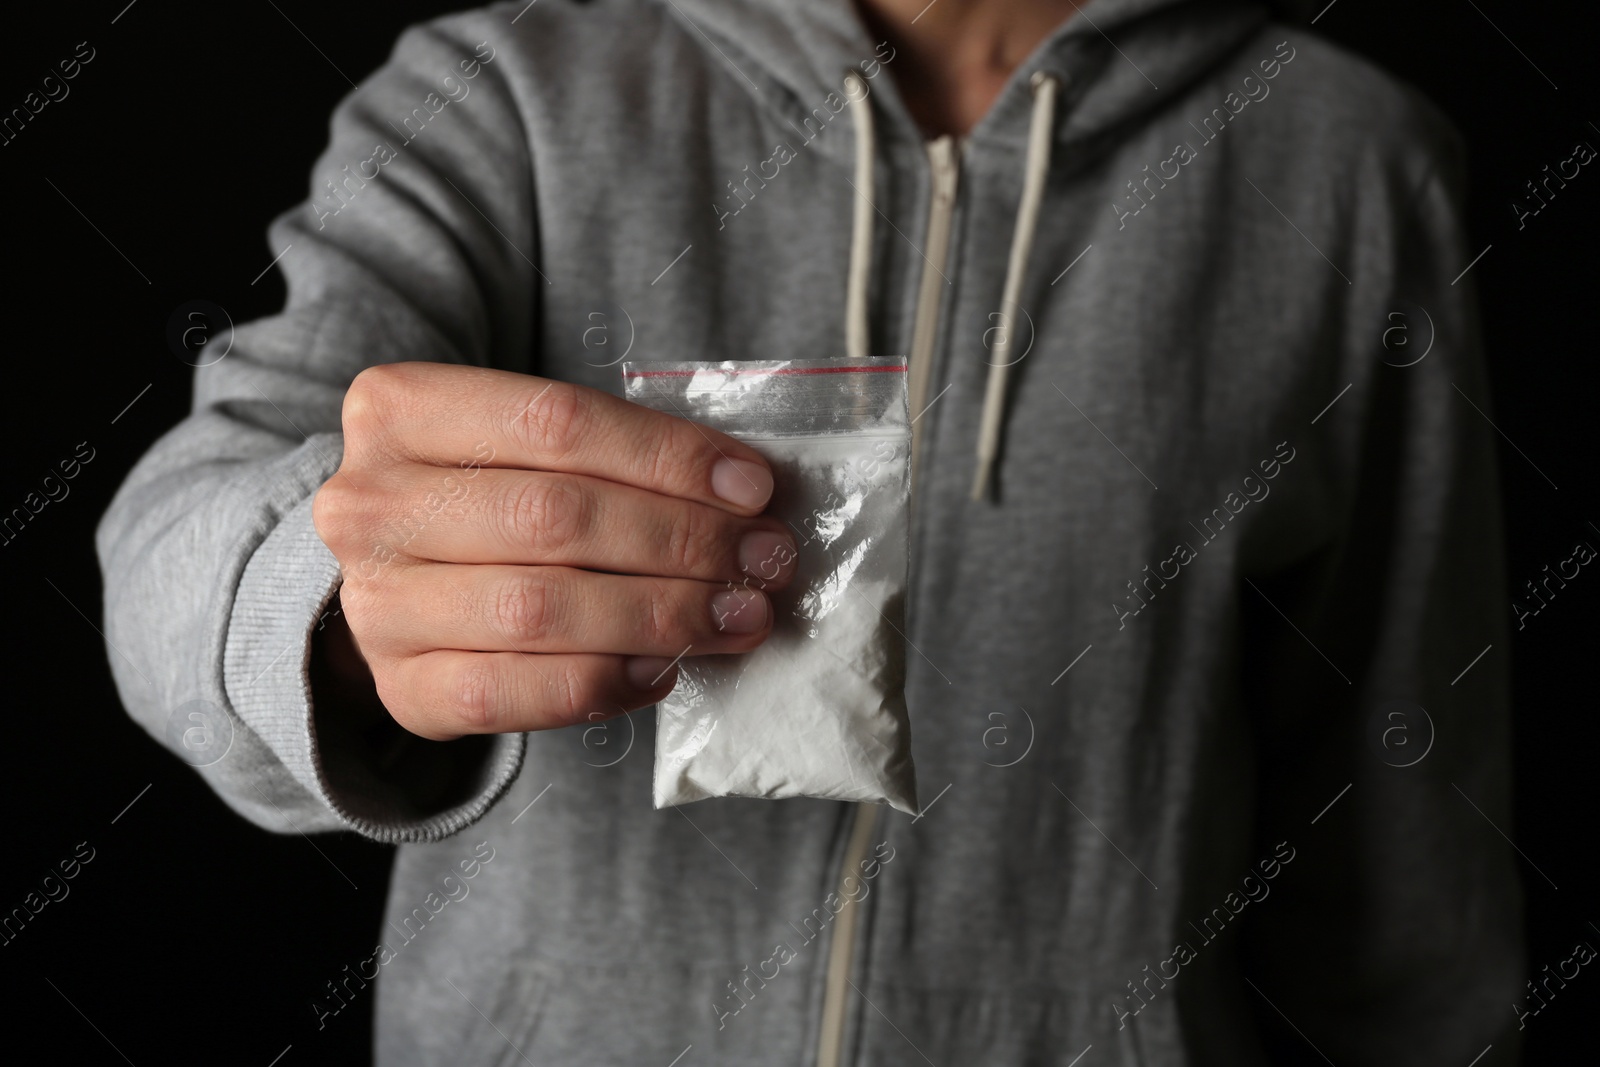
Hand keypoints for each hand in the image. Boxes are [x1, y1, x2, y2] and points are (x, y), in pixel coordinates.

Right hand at [312, 362, 796, 739]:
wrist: (398, 581)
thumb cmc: (487, 497)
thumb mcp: (524, 446)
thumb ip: (614, 456)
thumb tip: (746, 492)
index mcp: (398, 410)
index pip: (555, 421)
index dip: (667, 455)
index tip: (754, 486)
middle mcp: (368, 504)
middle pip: (553, 516)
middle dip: (682, 539)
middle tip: (764, 558)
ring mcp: (376, 603)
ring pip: (539, 609)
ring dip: (662, 614)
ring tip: (740, 614)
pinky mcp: (400, 688)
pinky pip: (511, 693)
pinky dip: (602, 682)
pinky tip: (663, 670)